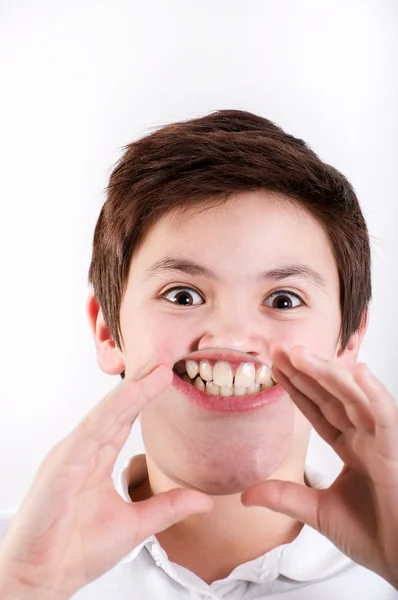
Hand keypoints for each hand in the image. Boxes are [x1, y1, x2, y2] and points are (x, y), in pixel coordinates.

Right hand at [0, 352, 213, 599]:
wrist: (43, 579)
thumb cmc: (77, 552)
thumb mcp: (136, 525)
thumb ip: (168, 507)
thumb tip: (205, 501)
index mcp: (95, 460)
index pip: (125, 419)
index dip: (146, 396)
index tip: (169, 374)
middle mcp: (83, 450)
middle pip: (117, 408)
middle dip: (142, 382)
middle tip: (167, 357)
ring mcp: (71, 454)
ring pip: (106, 413)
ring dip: (133, 389)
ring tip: (158, 369)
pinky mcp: (62, 463)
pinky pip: (92, 430)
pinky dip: (112, 409)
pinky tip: (131, 393)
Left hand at [241, 343, 397, 588]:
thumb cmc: (372, 536)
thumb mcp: (317, 513)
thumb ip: (285, 497)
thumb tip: (246, 494)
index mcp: (350, 447)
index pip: (317, 408)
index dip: (295, 386)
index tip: (273, 366)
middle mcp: (365, 438)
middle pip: (331, 395)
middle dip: (304, 370)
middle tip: (278, 347)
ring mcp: (381, 442)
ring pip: (352, 398)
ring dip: (327, 373)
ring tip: (299, 353)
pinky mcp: (395, 453)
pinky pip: (386, 418)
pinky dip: (374, 395)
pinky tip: (357, 372)